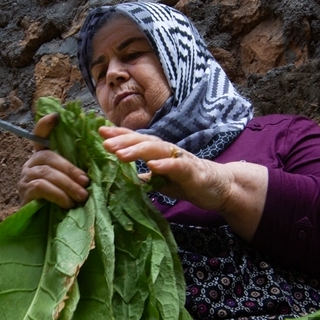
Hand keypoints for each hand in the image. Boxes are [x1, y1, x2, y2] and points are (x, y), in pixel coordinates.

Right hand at [17, 113, 89, 207]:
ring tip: (81, 197)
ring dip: (67, 184)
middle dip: (71, 170)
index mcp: (43, 157)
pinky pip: (40, 186)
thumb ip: (77, 172)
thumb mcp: (70, 183)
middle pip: (49, 156)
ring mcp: (25, 176)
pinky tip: (67, 203)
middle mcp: (31, 163)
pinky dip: (57, 194)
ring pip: (47, 172)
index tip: (56, 116)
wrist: (41, 226)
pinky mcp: (24, 191)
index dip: (46, 125)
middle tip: (87, 183)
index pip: (40, 135)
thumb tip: (97, 166)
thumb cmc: (60, 202)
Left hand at [100, 126, 267, 238]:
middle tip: (104, 143)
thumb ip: (145, 178)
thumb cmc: (189, 182)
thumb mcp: (161, 181)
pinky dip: (165, 164)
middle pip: (143, 141)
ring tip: (120, 154)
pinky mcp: (192, 170)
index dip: (118, 135)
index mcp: (159, 152)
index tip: (99, 132)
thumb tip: (124, 180)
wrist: (219, 187)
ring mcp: (181, 158)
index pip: (136, 140)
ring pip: (157, 150)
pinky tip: (152, 165)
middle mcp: (168, 150)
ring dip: (137, 151)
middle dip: (123, 141)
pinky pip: (178, 165)